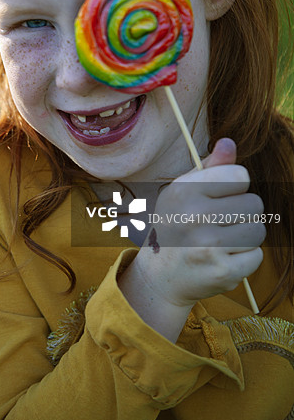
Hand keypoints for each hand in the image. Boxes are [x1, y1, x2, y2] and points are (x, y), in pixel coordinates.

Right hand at [133, 138, 264, 308]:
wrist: (161, 276)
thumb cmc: (176, 225)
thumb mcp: (184, 191)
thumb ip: (210, 168)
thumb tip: (229, 142)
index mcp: (185, 190)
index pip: (240, 176)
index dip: (236, 186)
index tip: (221, 196)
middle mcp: (194, 216)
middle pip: (255, 204)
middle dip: (244, 213)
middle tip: (222, 222)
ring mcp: (209, 247)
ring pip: (258, 230)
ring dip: (246, 235)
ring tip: (224, 239)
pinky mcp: (222, 272)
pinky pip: (256, 256)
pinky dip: (245, 258)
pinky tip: (224, 258)